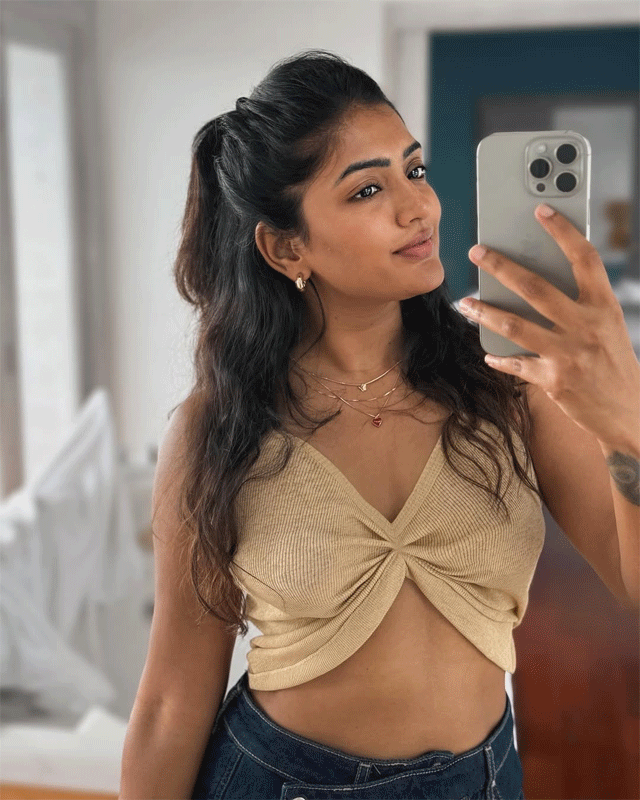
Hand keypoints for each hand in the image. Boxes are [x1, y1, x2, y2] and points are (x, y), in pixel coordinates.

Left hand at [458, 202, 639, 445]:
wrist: (630, 413)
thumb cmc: (614, 363)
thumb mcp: (608, 326)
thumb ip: (581, 304)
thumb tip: (539, 284)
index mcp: (604, 306)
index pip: (584, 258)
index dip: (563, 231)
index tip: (541, 210)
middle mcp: (586, 326)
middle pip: (535, 287)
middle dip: (501, 266)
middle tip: (477, 252)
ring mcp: (569, 354)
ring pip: (515, 325)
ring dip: (484, 312)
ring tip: (465, 302)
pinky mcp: (554, 381)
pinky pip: (517, 364)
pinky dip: (500, 358)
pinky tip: (488, 354)